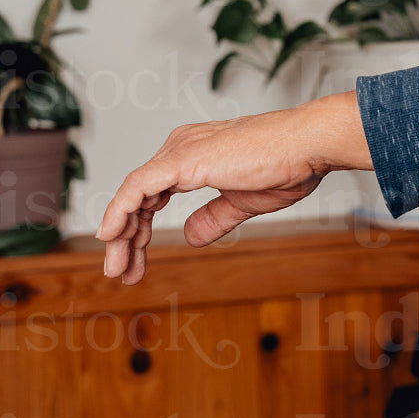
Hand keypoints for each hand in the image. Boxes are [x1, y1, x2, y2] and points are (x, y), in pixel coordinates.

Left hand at [95, 93, 371, 283]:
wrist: (309, 145)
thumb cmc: (288, 166)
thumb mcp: (243, 202)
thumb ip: (213, 217)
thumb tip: (189, 235)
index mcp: (194, 155)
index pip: (152, 194)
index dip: (141, 228)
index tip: (136, 260)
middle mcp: (181, 148)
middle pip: (139, 197)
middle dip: (128, 237)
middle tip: (122, 272)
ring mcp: (179, 152)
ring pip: (134, 195)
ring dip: (122, 234)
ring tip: (117, 268)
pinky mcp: (181, 159)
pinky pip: (137, 187)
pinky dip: (120, 212)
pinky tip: (110, 236)